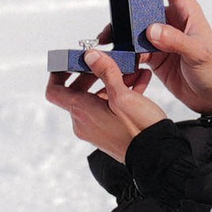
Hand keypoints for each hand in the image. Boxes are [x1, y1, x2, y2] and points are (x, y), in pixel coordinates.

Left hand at [44, 48, 167, 162]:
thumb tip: (90, 56)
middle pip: (77, 91)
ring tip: (132, 71)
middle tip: (107, 62)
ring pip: (97, 97)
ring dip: (112, 82)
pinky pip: (108, 108)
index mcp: (82, 111)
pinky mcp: (109, 131)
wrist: (157, 155)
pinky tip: (139, 82)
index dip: (57, 74)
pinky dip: (119, 94)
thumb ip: (106, 72)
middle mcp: (84, 121)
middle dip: (94, 73)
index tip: (69, 62)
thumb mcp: (123, 95)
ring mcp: (96, 128)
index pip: (54, 91)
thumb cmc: (139, 129)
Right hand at [108, 0, 211, 115]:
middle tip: (111, 17)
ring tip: (108, 40)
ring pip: (134, 25)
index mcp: (185, 10)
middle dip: (123, 6)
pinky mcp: (153, 54)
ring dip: (120, 31)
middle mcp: (171, 19)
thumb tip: (151, 29)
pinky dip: (124, 50)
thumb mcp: (198, 54)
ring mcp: (161, 36)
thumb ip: (175, 40)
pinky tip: (118, 57)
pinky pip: (133, 46)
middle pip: (141, 1)